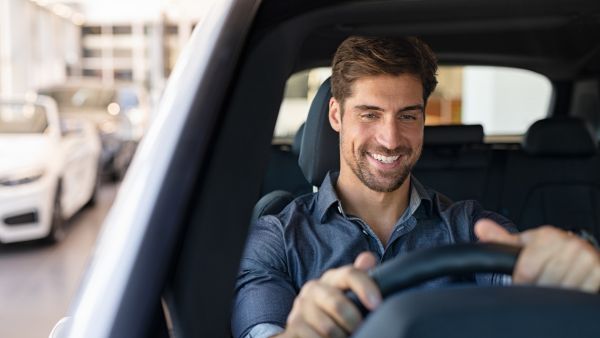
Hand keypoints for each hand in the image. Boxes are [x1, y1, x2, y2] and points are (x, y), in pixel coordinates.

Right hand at [275, 252, 380, 337]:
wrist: (305, 323)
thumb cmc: (334, 306)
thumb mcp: (348, 291)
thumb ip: (360, 276)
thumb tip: (368, 259)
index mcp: (331, 278)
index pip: (349, 274)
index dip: (364, 287)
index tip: (377, 304)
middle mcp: (313, 288)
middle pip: (337, 304)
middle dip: (353, 321)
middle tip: (362, 329)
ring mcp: (301, 307)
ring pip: (328, 327)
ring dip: (341, 336)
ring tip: (347, 337)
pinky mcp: (293, 326)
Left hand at [475, 219, 599, 292]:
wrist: (579, 252)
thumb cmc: (548, 250)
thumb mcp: (524, 244)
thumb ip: (501, 239)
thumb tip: (479, 227)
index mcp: (548, 236)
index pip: (526, 271)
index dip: (521, 282)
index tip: (522, 282)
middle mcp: (570, 244)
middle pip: (544, 282)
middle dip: (539, 288)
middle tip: (540, 284)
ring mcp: (587, 258)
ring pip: (562, 290)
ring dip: (556, 293)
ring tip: (554, 282)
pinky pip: (580, 293)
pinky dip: (573, 295)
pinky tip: (569, 285)